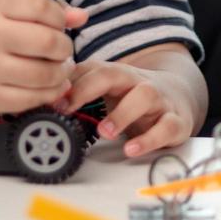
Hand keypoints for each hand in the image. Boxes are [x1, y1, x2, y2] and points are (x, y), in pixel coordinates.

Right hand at [0, 0, 87, 114]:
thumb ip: (45, 10)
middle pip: (49, 43)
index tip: (58, 23)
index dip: (60, 16)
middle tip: (60, 50)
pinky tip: (48, 85)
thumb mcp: (4, 11)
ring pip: (46, 74)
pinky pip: (34, 99)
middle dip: (64, 47)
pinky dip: (50, 93)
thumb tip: (82, 16)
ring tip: (58, 68)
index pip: (42, 6)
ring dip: (62, 72)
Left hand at [62, 59, 196, 157]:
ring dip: (122, 113)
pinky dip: (150, 139)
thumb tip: (42, 99)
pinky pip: (167, 126)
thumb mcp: (107, 90)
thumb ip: (78, 90)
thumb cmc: (133, 96)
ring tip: (105, 132)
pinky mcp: (176, 121)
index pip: (91, 69)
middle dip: (89, 88)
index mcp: (117, 74)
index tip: (53, 102)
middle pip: (115, 73)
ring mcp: (159, 100)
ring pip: (145, 95)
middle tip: (68, 108)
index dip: (71, 84)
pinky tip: (132, 150)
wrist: (179, 96)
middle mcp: (137, 81)